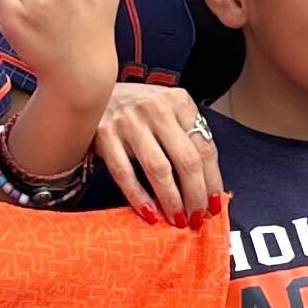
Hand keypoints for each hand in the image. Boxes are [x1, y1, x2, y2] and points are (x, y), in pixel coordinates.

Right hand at [95, 76, 222, 223]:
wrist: (92, 88)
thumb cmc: (136, 107)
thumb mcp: (166, 109)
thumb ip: (185, 137)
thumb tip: (207, 185)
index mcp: (179, 101)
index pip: (205, 147)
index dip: (213, 181)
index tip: (215, 204)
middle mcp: (156, 108)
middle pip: (186, 160)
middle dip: (196, 195)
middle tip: (198, 218)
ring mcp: (128, 122)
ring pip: (158, 170)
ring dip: (171, 200)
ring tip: (178, 219)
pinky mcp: (104, 136)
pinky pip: (125, 174)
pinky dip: (139, 197)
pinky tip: (149, 213)